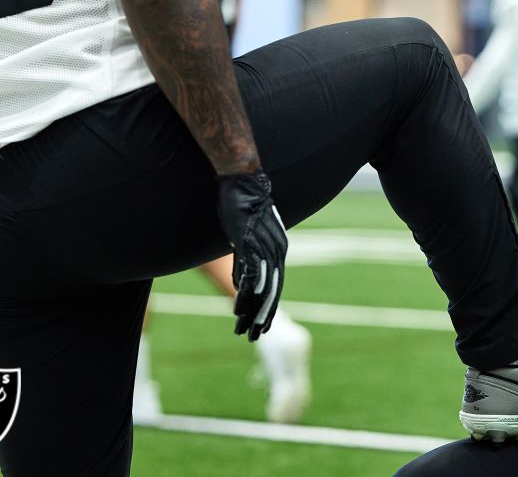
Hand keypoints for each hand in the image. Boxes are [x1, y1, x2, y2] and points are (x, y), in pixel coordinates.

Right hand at [217, 170, 287, 340]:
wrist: (242, 180)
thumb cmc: (242, 207)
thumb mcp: (245, 240)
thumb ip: (246, 263)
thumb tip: (242, 286)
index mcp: (278, 250)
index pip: (275, 287)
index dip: (267, 309)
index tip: (260, 328)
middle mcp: (276, 251)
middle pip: (271, 292)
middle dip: (262, 317)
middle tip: (253, 338)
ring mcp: (264, 246)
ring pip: (262, 287)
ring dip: (252, 311)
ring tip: (244, 329)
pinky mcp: (250, 241)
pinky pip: (251, 272)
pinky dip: (247, 293)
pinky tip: (239, 309)